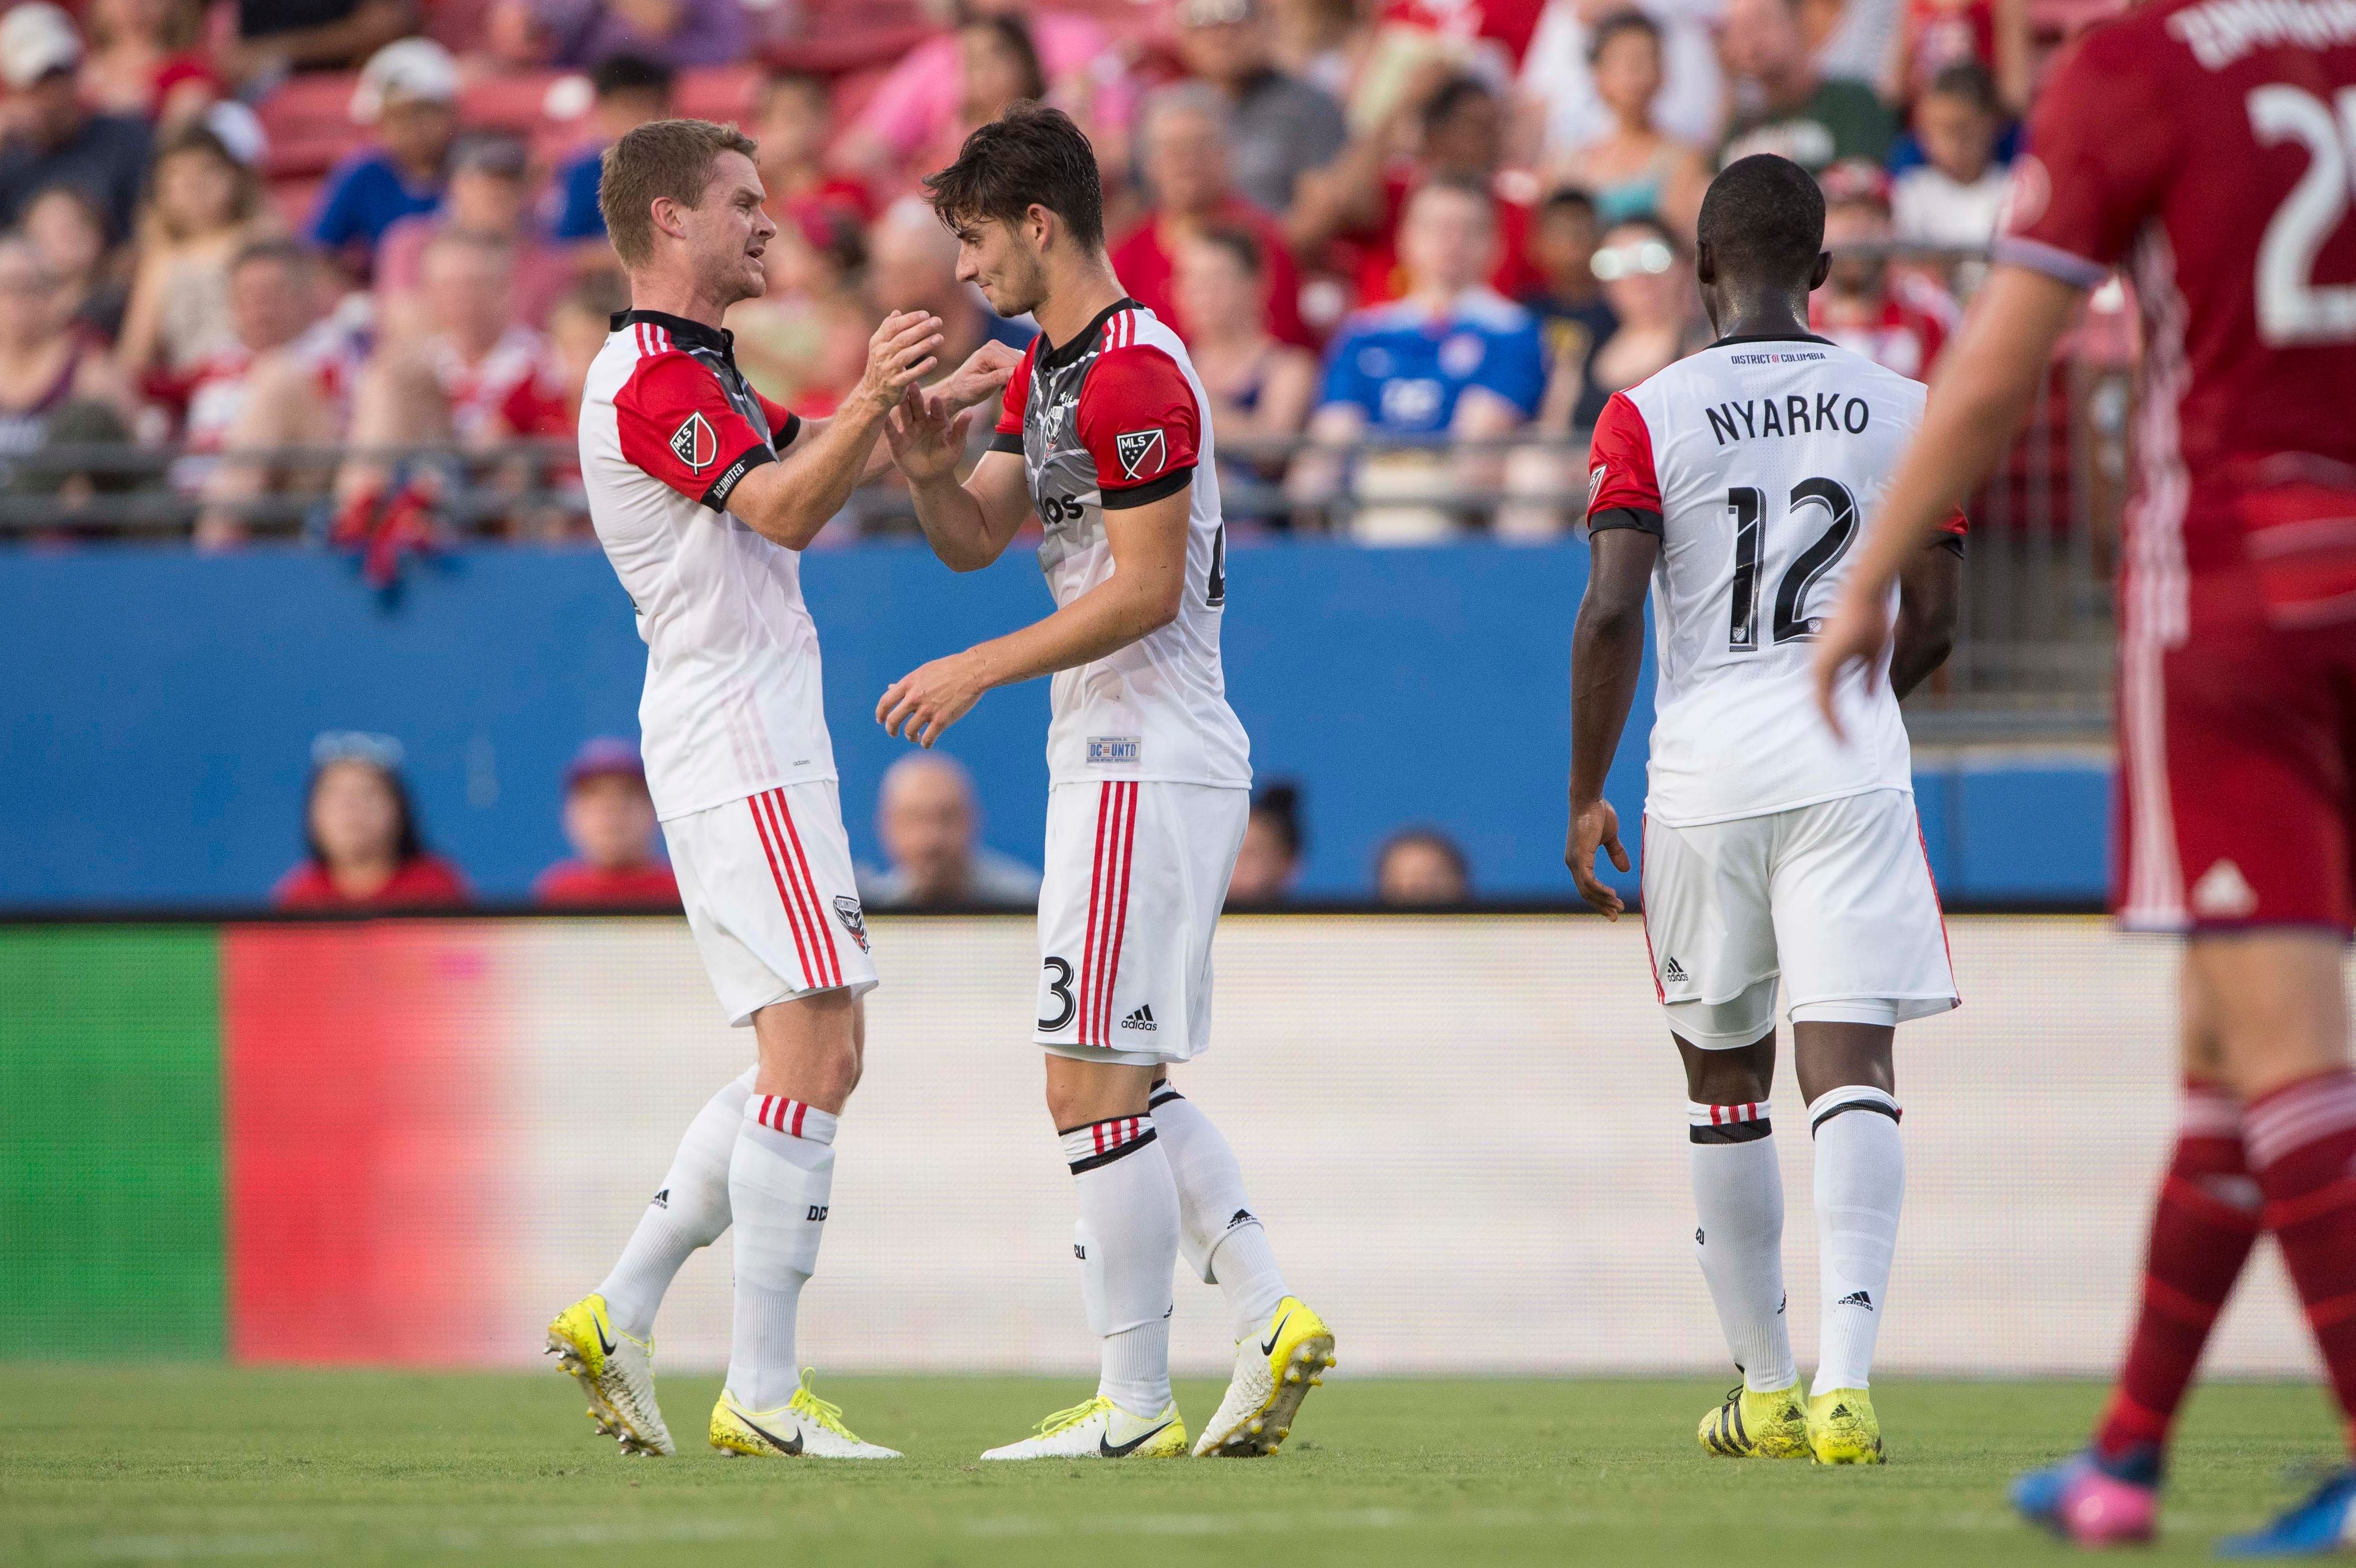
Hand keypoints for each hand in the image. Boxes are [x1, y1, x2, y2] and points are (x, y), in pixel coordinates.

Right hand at [847, 311, 944, 417]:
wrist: (872, 394)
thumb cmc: (880, 366)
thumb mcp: (879, 347)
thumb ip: (887, 329)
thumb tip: (897, 312)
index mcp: (878, 342)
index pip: (894, 326)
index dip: (910, 319)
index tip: (925, 314)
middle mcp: (881, 354)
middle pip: (902, 338)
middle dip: (921, 328)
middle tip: (938, 321)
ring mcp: (888, 369)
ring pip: (907, 355)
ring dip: (924, 345)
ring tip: (940, 338)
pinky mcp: (895, 384)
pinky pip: (910, 375)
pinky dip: (922, 368)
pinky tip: (934, 360)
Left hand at [877, 649, 989, 746]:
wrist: (972, 671)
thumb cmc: (949, 669)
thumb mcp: (923, 672)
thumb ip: (907, 683)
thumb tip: (890, 688)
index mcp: (908, 684)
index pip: (885, 702)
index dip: (880, 713)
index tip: (880, 720)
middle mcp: (914, 697)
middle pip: (893, 720)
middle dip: (891, 730)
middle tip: (894, 733)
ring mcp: (928, 710)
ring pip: (909, 731)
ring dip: (910, 737)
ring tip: (914, 737)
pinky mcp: (942, 721)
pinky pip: (927, 739)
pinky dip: (925, 743)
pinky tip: (927, 743)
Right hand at [885, 387, 972, 484]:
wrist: (932, 477)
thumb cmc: (946, 459)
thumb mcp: (956, 446)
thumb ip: (960, 430)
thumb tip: (969, 414)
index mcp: (937, 420)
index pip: (937, 410)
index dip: (936, 405)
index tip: (935, 398)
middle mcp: (921, 421)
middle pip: (917, 406)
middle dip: (915, 396)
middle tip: (912, 384)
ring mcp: (908, 430)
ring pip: (904, 414)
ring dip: (900, 404)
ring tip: (896, 394)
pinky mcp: (896, 441)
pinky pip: (890, 432)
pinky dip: (886, 424)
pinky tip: (882, 416)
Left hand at [933, 340, 1024, 412]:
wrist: (956, 389)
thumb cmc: (963, 389)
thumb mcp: (978, 386)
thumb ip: (997, 378)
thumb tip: (1015, 373)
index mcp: (988, 351)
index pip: (1013, 364)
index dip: (1016, 379)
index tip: (1007, 392)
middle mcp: (995, 346)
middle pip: (1020, 363)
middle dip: (1016, 379)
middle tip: (1004, 392)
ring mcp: (1000, 349)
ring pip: (1021, 364)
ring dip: (1016, 379)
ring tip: (1002, 389)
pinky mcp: (1004, 355)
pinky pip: (1018, 366)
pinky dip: (1014, 377)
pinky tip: (1004, 385)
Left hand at [1565, 797, 1629, 919]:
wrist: (1589, 800)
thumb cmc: (1598, 814)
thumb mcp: (1610, 837)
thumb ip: (1615, 853)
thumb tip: (1625, 869)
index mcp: (1578, 859)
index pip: (1587, 885)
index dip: (1599, 898)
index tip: (1612, 907)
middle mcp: (1573, 863)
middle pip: (1586, 892)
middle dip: (1601, 905)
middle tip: (1614, 916)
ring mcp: (1574, 861)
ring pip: (1587, 890)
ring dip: (1603, 900)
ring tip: (1617, 907)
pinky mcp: (1579, 857)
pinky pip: (1589, 881)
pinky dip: (1599, 890)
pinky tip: (1611, 894)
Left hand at [1810, 577, 1892, 744]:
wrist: (1865, 598)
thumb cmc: (1871, 618)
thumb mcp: (1874, 654)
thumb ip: (1870, 677)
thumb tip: (1870, 697)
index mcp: (1827, 663)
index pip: (1826, 697)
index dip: (1834, 717)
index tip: (1844, 735)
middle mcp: (1818, 665)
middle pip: (1820, 705)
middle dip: (1831, 727)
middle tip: (1841, 745)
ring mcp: (1817, 665)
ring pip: (1819, 707)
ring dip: (1831, 727)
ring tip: (1842, 745)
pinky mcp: (1821, 667)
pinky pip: (1822, 701)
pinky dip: (1830, 719)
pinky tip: (1839, 734)